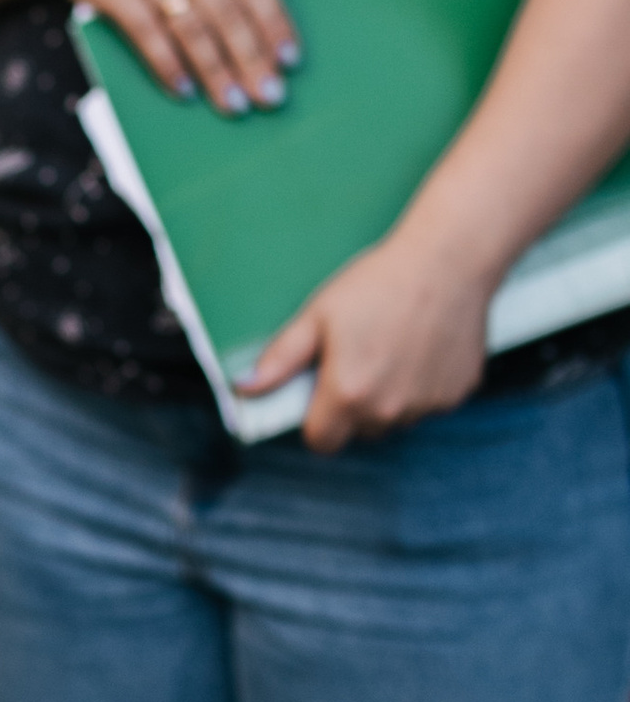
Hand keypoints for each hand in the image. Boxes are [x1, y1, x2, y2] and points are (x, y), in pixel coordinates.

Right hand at [24, 0, 295, 114]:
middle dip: (251, 59)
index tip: (290, 61)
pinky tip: (184, 89)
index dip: (275, 23)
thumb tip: (257, 37)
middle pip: (226, 10)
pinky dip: (168, 66)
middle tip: (269, 96)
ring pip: (191, 27)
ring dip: (215, 71)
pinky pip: (148, 34)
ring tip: (232, 103)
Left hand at [240, 230, 492, 448]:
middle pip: (358, 431)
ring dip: (387, 398)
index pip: (321, 441)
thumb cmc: (378, 284)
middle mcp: (389, 410)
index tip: (318, 392)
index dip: (315, 421)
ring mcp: (428, 406)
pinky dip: (420, 386)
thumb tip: (244, 389)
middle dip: (351, 406)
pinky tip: (419, 347)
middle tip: (356, 358)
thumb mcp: (317, 316)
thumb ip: (280, 360)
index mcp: (349, 394)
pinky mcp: (456, 394)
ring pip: (394, 420)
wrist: (448, 260)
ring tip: (390, 347)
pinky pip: (428, 404)